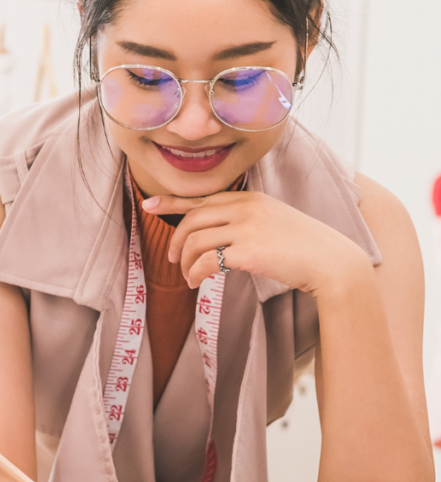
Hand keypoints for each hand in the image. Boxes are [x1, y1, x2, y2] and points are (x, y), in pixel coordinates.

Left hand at [143, 190, 369, 296]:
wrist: (331, 262)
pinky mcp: (248, 251)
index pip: (203, 197)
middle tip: (172, 259)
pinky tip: (196, 284)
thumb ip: (247, 221)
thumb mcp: (274, 222)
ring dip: (184, 262)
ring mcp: (246, 227)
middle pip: (193, 218)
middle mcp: (246, 207)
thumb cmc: (304, 248)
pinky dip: (195, 274)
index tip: (150, 205)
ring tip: (187, 278)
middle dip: (176, 239)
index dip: (173, 201)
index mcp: (250, 198)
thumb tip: (218, 237)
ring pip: (196, 240)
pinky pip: (206, 261)